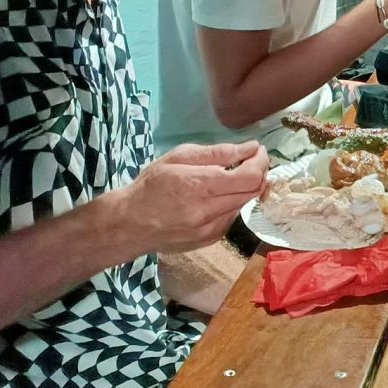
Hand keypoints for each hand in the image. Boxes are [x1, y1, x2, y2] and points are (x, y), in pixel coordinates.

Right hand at [122, 141, 269, 253]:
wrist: (127, 225)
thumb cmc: (150, 186)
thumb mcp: (179, 157)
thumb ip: (219, 153)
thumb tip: (251, 148)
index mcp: (200, 187)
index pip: (249, 176)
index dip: (261, 161)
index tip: (258, 150)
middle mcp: (209, 212)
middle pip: (253, 191)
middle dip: (258, 172)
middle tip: (250, 160)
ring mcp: (211, 230)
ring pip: (245, 204)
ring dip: (246, 188)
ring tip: (231, 176)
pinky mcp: (210, 240)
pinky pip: (233, 216)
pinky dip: (233, 202)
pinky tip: (217, 196)